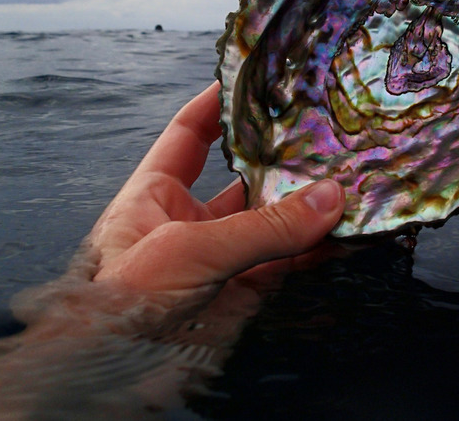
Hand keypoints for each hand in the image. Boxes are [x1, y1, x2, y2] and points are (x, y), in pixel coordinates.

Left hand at [88, 81, 345, 292]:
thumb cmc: (120, 303)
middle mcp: (189, 220)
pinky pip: (286, 264)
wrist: (107, 375)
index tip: (258, 82)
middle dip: (282, 159)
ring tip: (351, 180)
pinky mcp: (242, 294)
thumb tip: (329, 199)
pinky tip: (347, 233)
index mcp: (155, 193)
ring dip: (310, 207)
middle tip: (326, 134)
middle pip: (244, 176)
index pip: (190, 134)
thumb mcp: (188, 250)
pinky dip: (317, 250)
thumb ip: (262, 228)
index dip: (220, 106)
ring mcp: (218, 258)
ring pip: (273, 222)